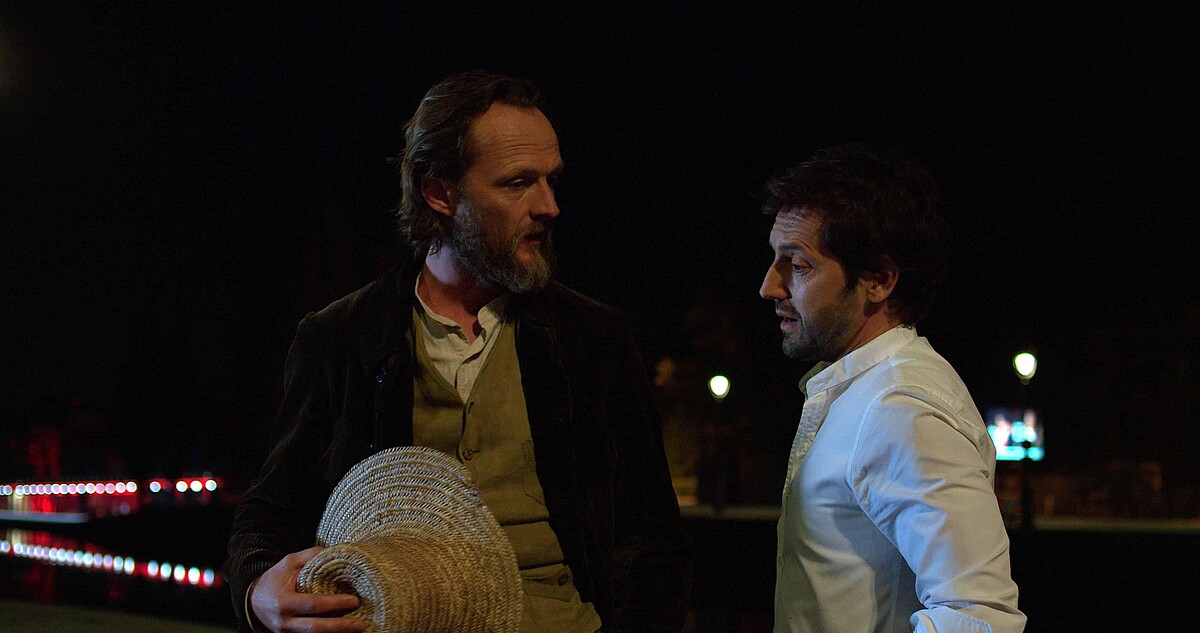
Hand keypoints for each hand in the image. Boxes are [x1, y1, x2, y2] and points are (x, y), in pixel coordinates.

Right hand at [250, 546, 364, 632]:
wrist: (253, 601)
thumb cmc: (275, 579)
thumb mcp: (289, 563)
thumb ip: (311, 556)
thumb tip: (337, 551)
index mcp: (283, 602)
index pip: (312, 605)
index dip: (334, 604)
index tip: (354, 601)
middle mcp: (284, 622)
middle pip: (315, 629)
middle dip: (339, 627)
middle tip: (361, 625)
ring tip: (358, 629)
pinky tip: (344, 631)